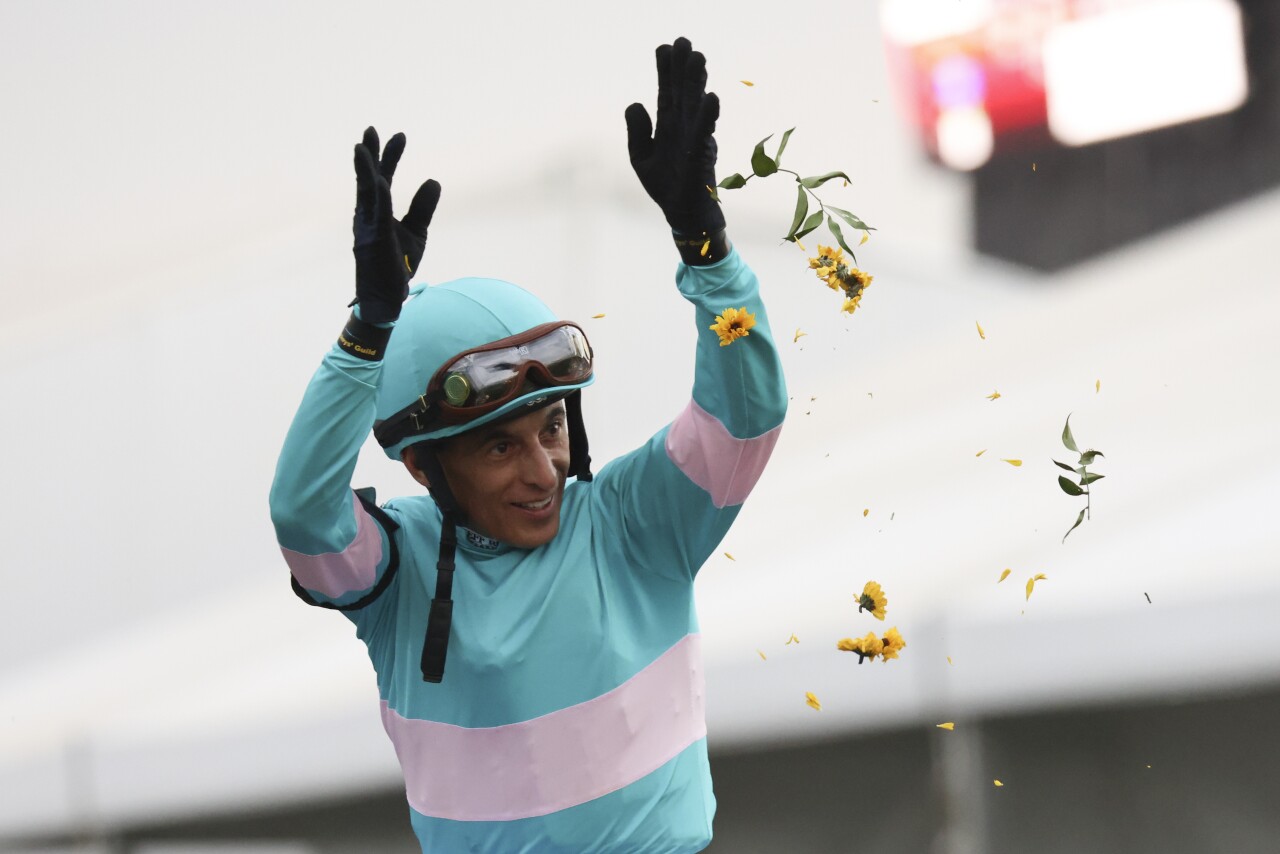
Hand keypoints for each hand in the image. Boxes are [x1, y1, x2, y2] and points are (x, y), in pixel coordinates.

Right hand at [352, 126, 440, 323]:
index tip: (400, 136)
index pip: (383, 178)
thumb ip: (422, 208)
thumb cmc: (398, 265)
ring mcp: (368, 227)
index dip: (390, 157)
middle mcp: (368, 215)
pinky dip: (376, 198)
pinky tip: (379, 181)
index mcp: (378, 211)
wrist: (389, 297)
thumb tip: (433, 180)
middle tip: (371, 130)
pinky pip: (374, 217)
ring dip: (363, 170)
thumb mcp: (417, 232)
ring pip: (365, 193)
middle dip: (370, 155)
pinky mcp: (372, 241)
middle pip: (368, 178)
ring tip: (361, 146)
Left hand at [625, 37, 724, 235]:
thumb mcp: (641, 158)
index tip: (665, 47)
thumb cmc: (665, 187)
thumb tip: (635, 103)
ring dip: (697, 84)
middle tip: (684, 42)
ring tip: (698, 58)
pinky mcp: (701, 158)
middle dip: (683, 68)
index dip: (666, 71)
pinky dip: (708, 116)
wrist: (683, 216)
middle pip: (683, 93)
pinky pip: (704, 134)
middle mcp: (684, 129)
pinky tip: (711, 97)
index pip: (667, 93)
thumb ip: (637, 132)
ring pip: (696, 107)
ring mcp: (694, 141)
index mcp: (669, 127)